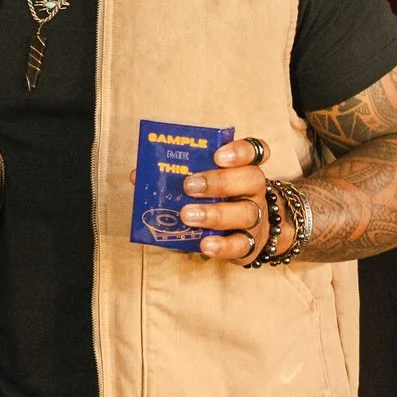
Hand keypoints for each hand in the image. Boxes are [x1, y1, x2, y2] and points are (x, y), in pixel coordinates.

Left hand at [180, 138, 269, 261]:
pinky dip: (223, 245)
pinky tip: (205, 244)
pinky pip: (242, 245)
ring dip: (216, 214)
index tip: (218, 156)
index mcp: (243, 168)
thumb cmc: (213, 201)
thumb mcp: (199, 183)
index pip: (254, 151)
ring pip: (246, 213)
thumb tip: (140, 175)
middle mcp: (253, 190)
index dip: (240, 151)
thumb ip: (176, 176)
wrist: (239, 237)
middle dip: (220, 182)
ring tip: (187, 215)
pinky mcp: (250, 244)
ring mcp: (255, 217)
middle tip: (189, 186)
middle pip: (251, 179)